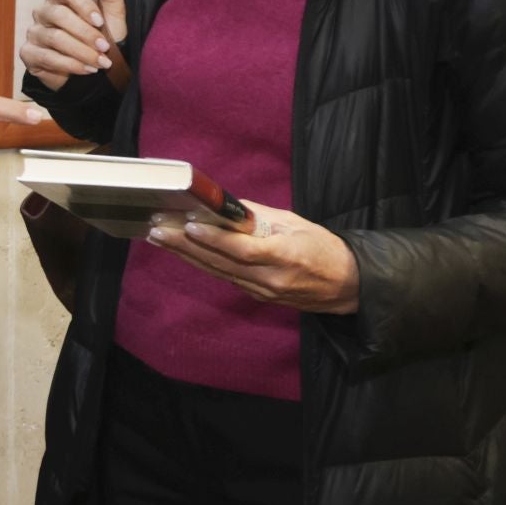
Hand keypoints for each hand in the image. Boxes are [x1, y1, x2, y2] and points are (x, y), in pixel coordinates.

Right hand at [20, 0, 126, 91]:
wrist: (95, 69)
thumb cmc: (103, 35)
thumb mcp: (112, 10)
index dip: (82, 4)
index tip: (100, 21)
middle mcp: (42, 11)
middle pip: (59, 15)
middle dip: (86, 33)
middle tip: (105, 47)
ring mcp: (33, 32)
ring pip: (55, 38)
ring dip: (82, 52)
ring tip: (101, 62)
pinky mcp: (28, 53)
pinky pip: (47, 58)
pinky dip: (71, 65)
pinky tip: (87, 70)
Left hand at [147, 203, 359, 314]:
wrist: (348, 286)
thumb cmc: (325, 248)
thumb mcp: (296, 224)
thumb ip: (259, 218)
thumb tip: (227, 207)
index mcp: (284, 257)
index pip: (242, 250)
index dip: (214, 239)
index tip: (189, 226)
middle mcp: (270, 279)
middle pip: (220, 263)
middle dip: (185, 246)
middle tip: (157, 230)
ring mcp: (263, 291)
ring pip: (218, 272)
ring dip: (187, 256)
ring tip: (160, 239)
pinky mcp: (259, 297)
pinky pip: (226, 278)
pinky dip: (204, 264)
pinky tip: (185, 253)